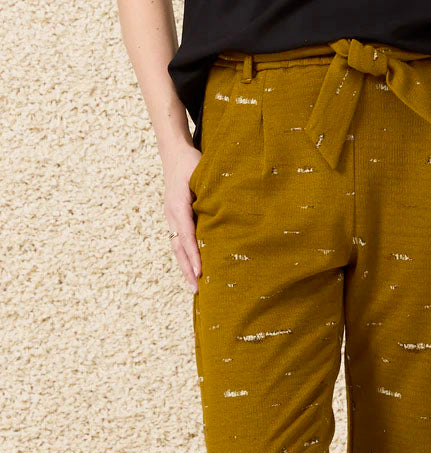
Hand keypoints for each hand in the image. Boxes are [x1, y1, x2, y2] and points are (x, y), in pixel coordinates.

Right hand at [162, 142, 201, 292]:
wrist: (174, 152)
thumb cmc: (192, 162)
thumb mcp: (201, 173)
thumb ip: (210, 192)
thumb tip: (225, 211)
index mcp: (178, 205)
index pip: (186, 236)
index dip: (194, 255)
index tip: (200, 272)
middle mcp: (172, 215)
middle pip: (179, 248)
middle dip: (188, 270)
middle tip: (197, 290)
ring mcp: (171, 218)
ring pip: (177, 248)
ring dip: (185, 268)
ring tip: (195, 287)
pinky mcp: (175, 219)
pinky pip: (179, 242)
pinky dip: (185, 258)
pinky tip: (193, 270)